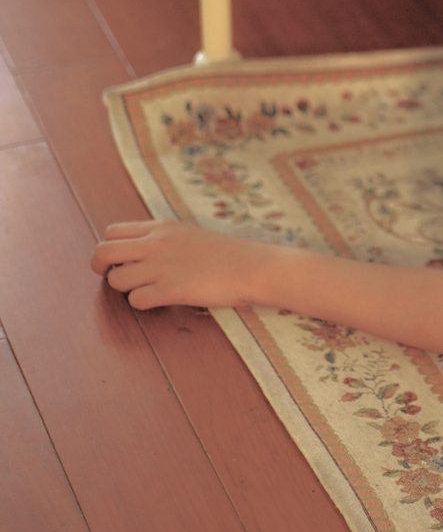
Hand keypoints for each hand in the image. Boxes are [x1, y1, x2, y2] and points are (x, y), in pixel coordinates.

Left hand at [91, 220, 263, 310]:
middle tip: (116, 278)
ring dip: (126, 289)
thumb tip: (136, 253)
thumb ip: (162, 239)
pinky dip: (144, 304)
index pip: (112, 231)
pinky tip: (162, 300)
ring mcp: (161, 267)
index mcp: (161, 227)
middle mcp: (155, 243)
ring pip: (116, 280)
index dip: (111, 248)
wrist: (251, 267)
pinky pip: (135, 301)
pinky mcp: (169, 290)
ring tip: (148, 290)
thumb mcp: (189, 234)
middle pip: (102, 252)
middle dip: (101, 268)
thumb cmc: (227, 254)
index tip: (121, 260)